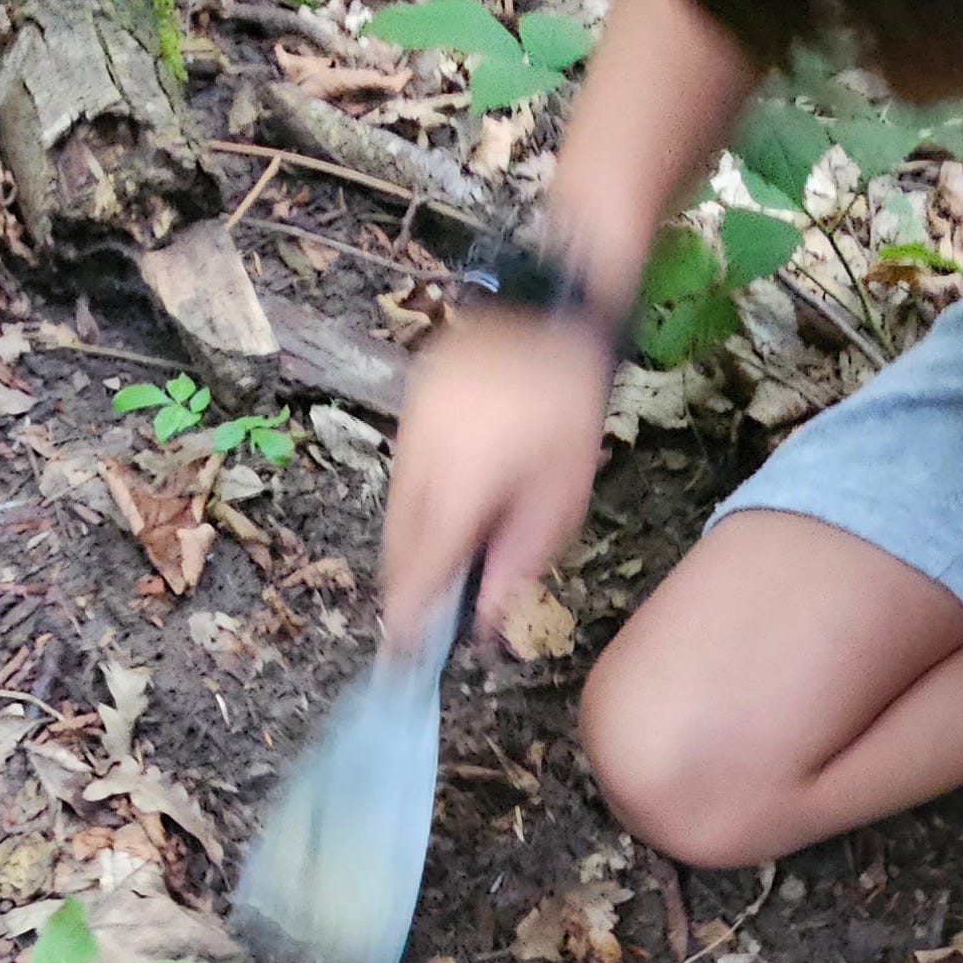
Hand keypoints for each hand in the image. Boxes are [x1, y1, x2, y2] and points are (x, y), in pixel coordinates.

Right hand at [378, 305, 610, 649]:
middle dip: (406, 584)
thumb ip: (518, 558)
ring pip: (396, 508)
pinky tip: (443, 511)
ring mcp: (412, 429)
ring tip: (436, 569)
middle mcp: (424, 459)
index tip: (402, 650)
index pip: (424, 566)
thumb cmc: (567, 408)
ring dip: (410, 545)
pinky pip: (404, 471)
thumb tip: (484, 614)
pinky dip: (416, 502)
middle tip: (419, 619)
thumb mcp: (561, 494)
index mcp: (464, 483)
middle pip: (399, 542)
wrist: (549, 313)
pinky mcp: (411, 406)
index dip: (411, 613)